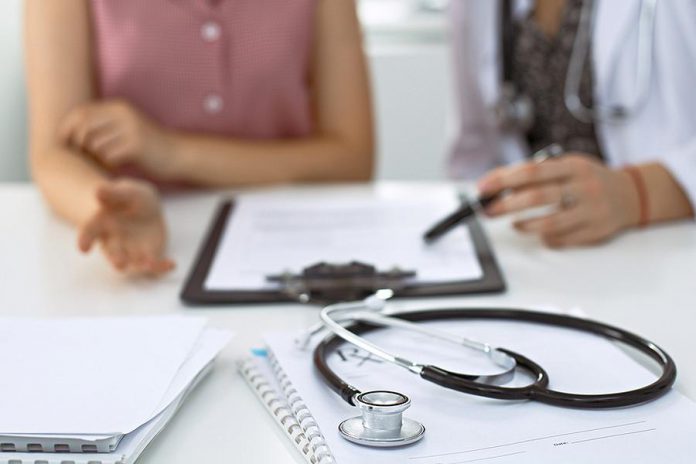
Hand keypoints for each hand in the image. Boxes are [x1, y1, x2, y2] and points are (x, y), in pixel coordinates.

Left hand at [59, 99, 174, 179]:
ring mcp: (130, 129)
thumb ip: (104, 125)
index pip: (81, 112)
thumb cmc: (148, 146)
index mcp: (118, 107)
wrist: (177, 154)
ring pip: (94, 144)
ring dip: (93, 157)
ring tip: (101, 163)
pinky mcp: (136, 146)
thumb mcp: (126, 127)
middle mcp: (123, 114)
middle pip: (84, 127)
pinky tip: (113, 167)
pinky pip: (108, 156)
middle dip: (77, 144)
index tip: (63, 143)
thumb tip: (71, 131)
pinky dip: (106, 164)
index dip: (67, 128)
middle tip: (80, 157)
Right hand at [78, 179, 175, 275]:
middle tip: (120, 263)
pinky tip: (172, 263)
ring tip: (150, 264)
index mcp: (102, 223)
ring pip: (133, 264)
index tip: (83, 248)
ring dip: (140, 266)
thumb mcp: (126, 191)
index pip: (90, 231)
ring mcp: (131, 251)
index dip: (85, 239)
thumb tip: (98, 190)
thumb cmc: (130, 198)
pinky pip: (154, 266)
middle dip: (116, 259)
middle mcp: (115, 241)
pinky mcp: (148, 256)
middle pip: (113, 253)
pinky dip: (162, 267)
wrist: (145, 207)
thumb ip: (114, 193)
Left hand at [477, 154, 639, 247]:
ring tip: (514, 224)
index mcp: (573, 166)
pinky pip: (561, 240)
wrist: (632, 195)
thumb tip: (495, 183)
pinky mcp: (595, 232)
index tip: (482, 188)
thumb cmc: (587, 179)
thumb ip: (535, 173)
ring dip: (524, 225)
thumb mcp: (566, 166)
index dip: (503, 180)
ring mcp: (591, 211)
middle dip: (506, 205)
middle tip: (487, 210)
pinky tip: (542, 232)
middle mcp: (584, 187)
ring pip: (548, 224)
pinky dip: (545, 237)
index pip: (532, 171)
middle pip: (537, 197)